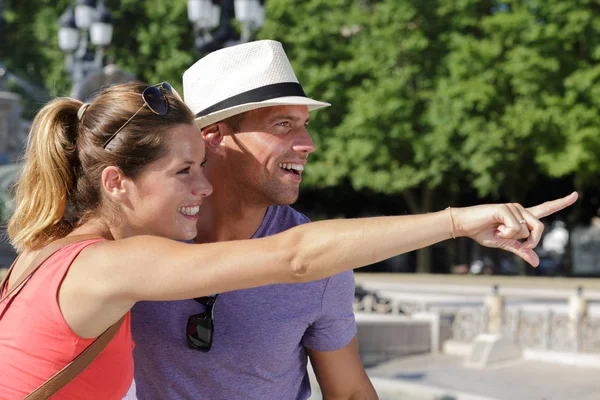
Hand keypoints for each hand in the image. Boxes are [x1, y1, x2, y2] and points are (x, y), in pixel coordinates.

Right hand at [452, 192, 577, 266]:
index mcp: (522, 216)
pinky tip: (494, 228)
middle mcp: (520, 209)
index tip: (576, 195)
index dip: (561, 202)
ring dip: (512, 237)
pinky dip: (506, 234)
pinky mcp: (505, 209)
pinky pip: (515, 228)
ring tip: (497, 231)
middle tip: (513, 242)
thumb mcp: (505, 244)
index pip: (545, 208)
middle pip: (540, 226)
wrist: (465, 226)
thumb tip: (536, 263)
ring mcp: (513, 207)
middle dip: (531, 240)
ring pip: (527, 230)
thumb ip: (521, 250)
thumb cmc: (482, 233)